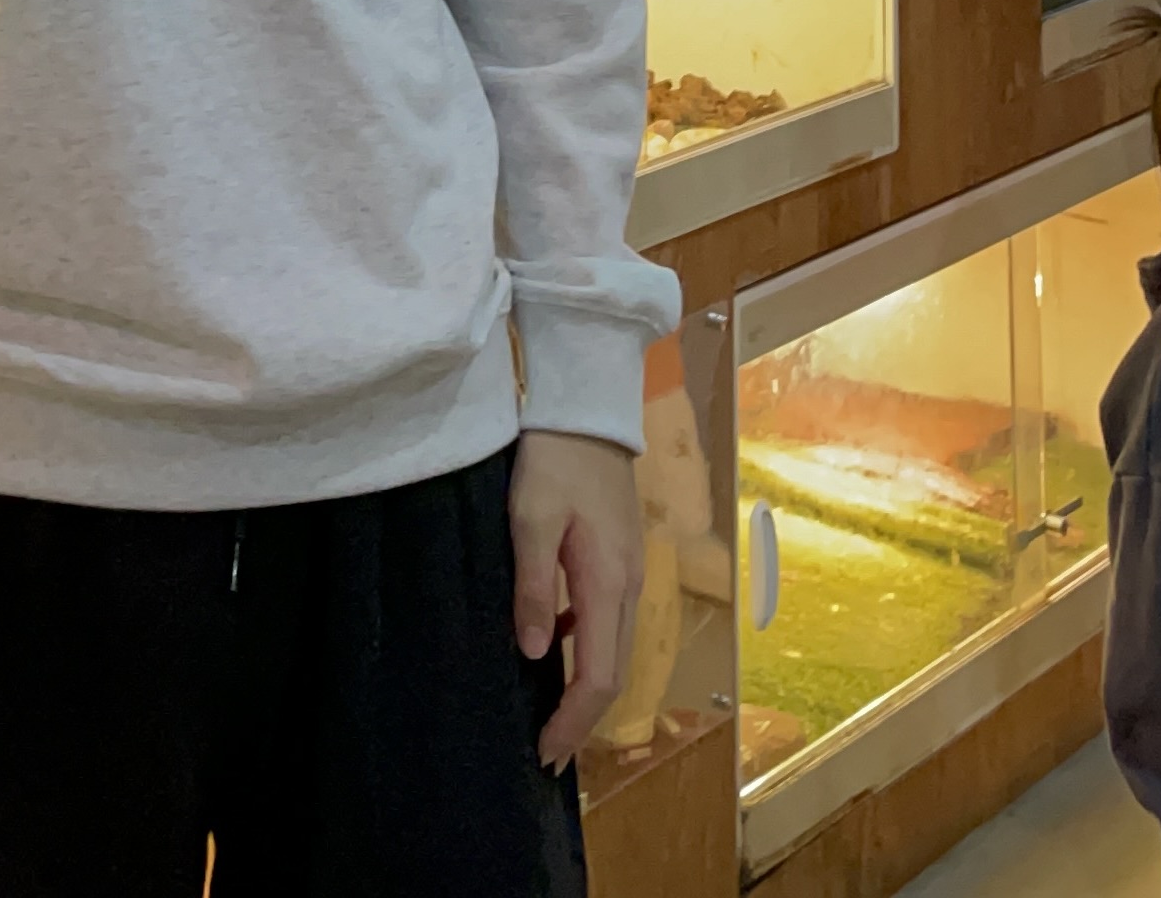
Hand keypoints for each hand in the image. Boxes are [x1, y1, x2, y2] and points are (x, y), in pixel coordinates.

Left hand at [510, 429, 643, 767]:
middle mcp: (629, 586)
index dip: (573, 721)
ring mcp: (629, 571)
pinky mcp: (620, 556)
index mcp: (608, 583)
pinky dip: (586, 647)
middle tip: (546, 749)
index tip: (545, 753)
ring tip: (549, 712)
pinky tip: (554, 640)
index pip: (598, 674)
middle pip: (614, 672)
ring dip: (586, 685)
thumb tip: (536, 654)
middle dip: (582, 717)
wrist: (588, 407)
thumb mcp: (530, 519)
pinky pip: (608, 620)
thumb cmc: (555, 459)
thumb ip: (534, 588)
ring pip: (614, 648)